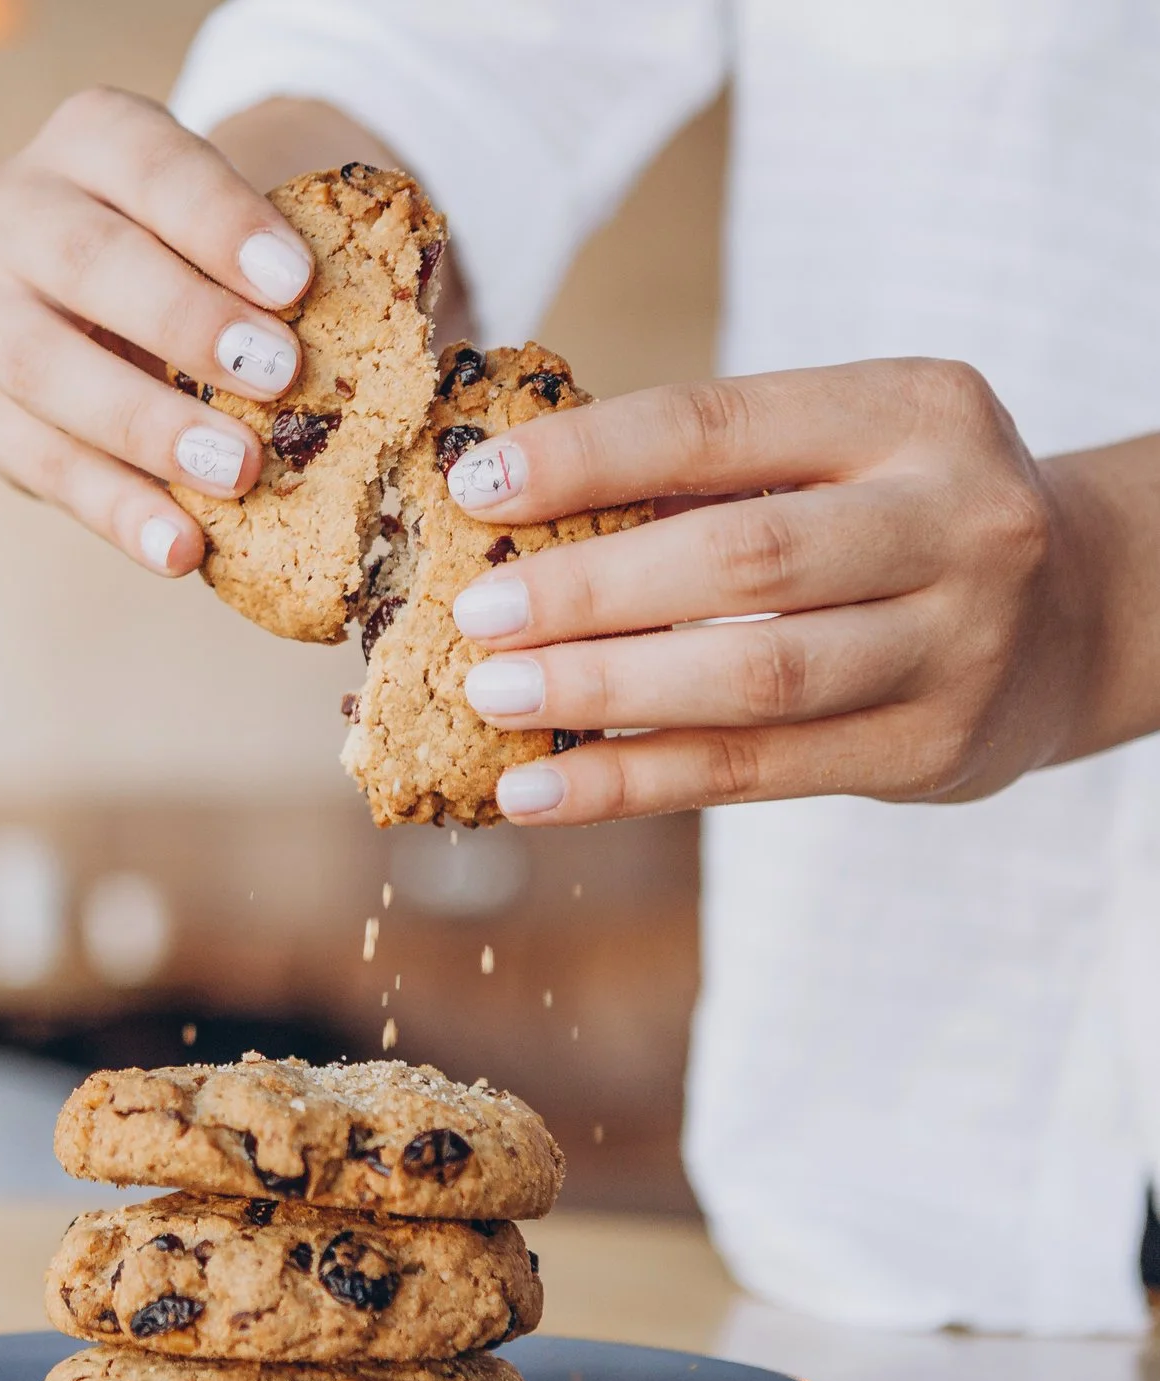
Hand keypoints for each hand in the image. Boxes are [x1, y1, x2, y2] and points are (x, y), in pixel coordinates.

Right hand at [0, 88, 319, 577]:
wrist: (111, 298)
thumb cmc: (208, 260)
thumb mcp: (246, 228)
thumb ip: (302, 262)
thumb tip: (406, 314)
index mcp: (92, 138)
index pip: (152, 166)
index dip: (220, 223)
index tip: (297, 282)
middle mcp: (13, 209)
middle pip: (86, 259)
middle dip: (184, 321)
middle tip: (279, 377)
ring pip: (39, 364)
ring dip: (143, 425)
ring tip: (238, 473)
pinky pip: (36, 461)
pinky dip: (113, 509)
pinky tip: (180, 549)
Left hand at [437, 358, 1102, 824]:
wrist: (1081, 613)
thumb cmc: (894, 516)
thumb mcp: (838, 451)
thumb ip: (702, 474)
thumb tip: (499, 512)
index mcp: (912, 411)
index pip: (719, 428)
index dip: (587, 458)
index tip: (477, 488)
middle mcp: (956, 520)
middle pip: (744, 559)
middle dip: (591, 590)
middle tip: (476, 615)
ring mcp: (958, 643)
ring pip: (754, 676)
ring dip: (603, 693)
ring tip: (492, 697)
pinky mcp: (932, 749)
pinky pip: (755, 772)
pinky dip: (631, 783)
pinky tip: (536, 791)